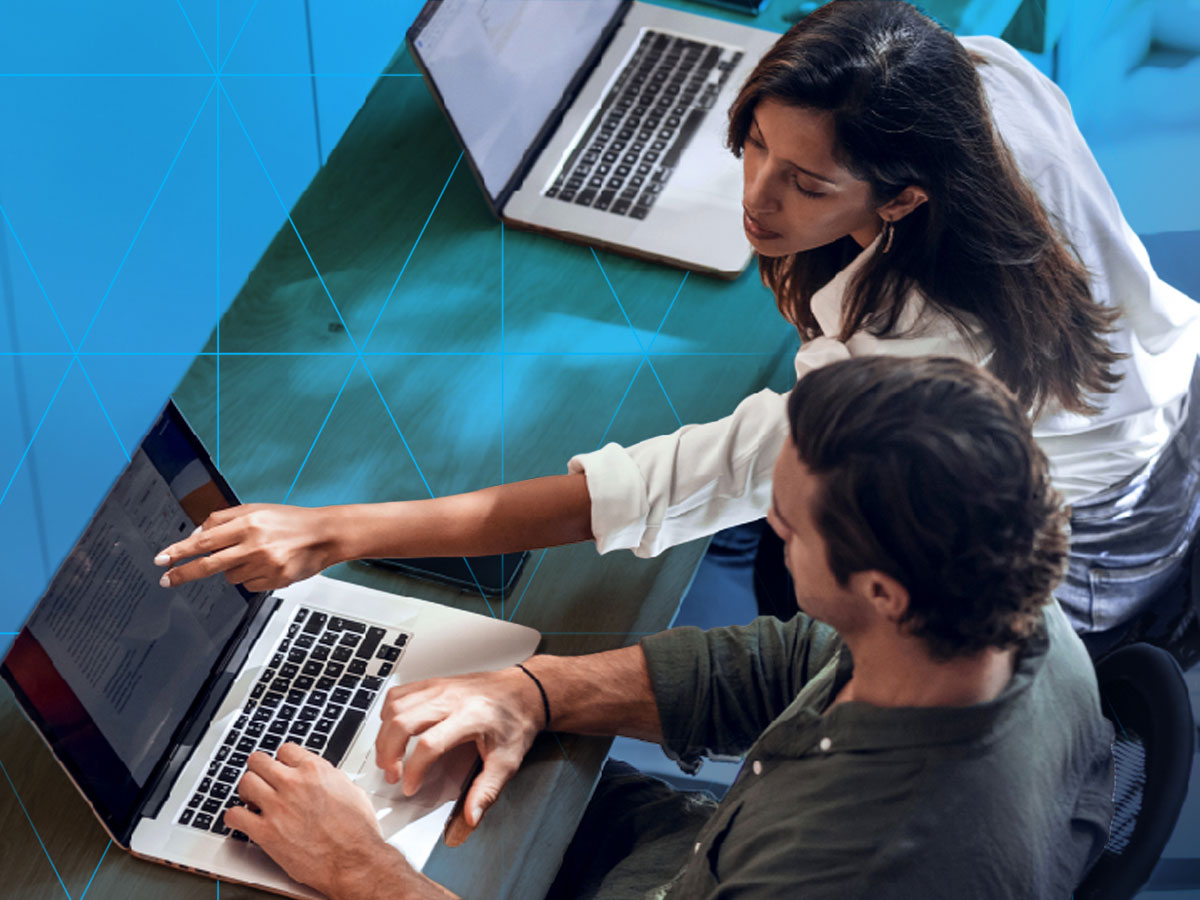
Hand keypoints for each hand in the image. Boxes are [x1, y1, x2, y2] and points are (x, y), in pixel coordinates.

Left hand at [154, 503, 336, 589]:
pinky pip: (248, 585)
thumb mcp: (256, 510)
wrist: (325, 535)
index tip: (162, 559)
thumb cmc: (290, 521)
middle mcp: (254, 544)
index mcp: (248, 523)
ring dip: (234, 568)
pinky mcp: (275, 580)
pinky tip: (267, 565)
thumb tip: (197, 535)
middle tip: (166, 580)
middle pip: (208, 564)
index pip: (205, 540)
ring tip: (257, 555)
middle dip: (183, 573)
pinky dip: (252, 577)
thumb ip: (224, 519)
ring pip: (230, 576)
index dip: (180, 551)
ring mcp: (265, 565)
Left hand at [228, 743, 405, 898]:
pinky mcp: (265, 832)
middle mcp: (294, 784)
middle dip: (259, 770)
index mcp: (316, 770)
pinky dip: (235, 817)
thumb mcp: (351, 791)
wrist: (354, 861)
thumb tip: (324, 779)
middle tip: (262, 780)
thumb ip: (330, 779)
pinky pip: (234, 815)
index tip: (281, 768)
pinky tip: (244, 820)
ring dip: (247, 791)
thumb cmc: (358, 832)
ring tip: (253, 800)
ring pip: (245, 783)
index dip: (282, 760)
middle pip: (259, 761)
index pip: (285, 750)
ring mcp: (277, 807)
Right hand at [376, 667, 543, 845]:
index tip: (410, 787)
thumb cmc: (516, 721)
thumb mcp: (508, 761)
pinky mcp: (434, 683)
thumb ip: (486, 791)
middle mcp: (451, 698)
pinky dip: (388, 713)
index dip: (414, 770)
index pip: (429, 744)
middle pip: (403, 721)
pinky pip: (399, 693)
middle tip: (392, 775)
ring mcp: (440, 687)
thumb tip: (470, 817)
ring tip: (389, 757)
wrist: (525, 690)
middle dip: (389, 753)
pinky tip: (393, 729)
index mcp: (470, 717)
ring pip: (396, 706)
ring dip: (385, 735)